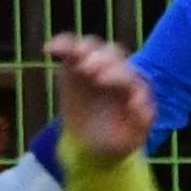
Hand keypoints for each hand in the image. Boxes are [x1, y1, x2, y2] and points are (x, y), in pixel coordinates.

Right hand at [45, 29, 155, 166]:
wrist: (92, 145)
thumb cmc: (116, 140)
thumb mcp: (132, 138)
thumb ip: (141, 122)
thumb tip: (140, 104)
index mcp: (133, 87)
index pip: (128, 75)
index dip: (116, 75)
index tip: (101, 81)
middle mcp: (116, 71)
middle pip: (112, 55)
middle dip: (101, 59)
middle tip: (87, 69)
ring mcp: (96, 65)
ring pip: (92, 47)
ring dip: (83, 49)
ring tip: (75, 55)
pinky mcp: (75, 66)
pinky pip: (69, 49)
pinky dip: (61, 45)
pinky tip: (49, 49)